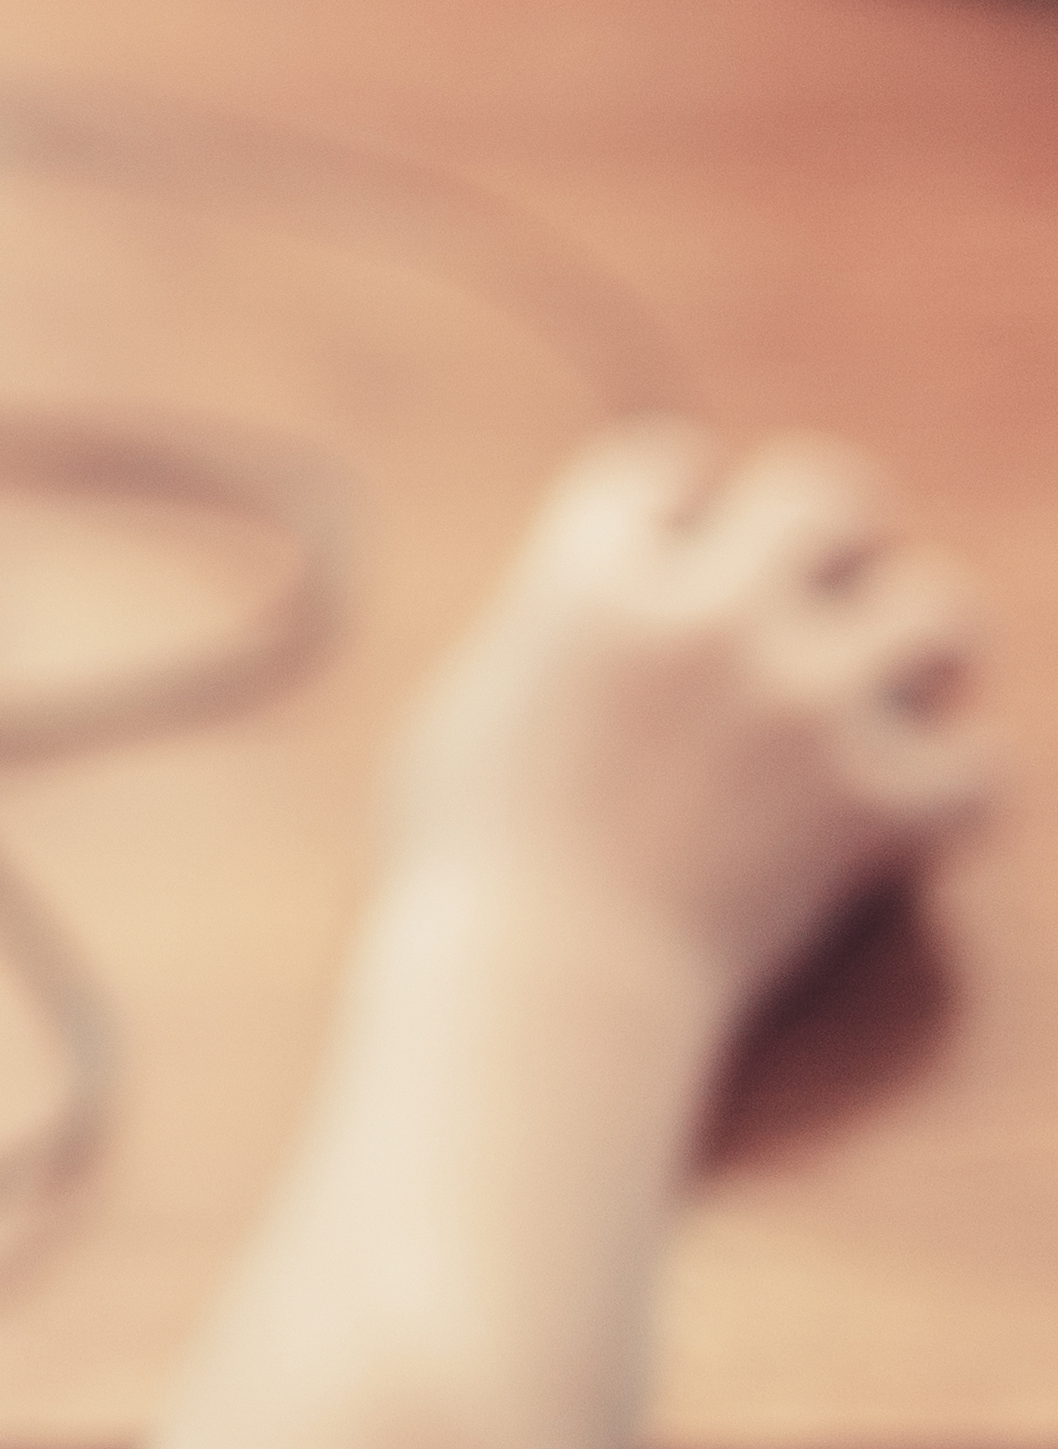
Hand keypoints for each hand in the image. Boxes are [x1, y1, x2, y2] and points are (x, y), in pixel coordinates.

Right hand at [382, 421, 992, 1016]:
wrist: (539, 989)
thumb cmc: (468, 860)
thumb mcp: (468, 701)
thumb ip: (550, 621)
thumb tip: (606, 585)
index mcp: (587, 578)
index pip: (667, 460)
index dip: (678, 506)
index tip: (679, 554)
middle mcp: (706, 615)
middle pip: (827, 491)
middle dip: (824, 539)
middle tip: (810, 598)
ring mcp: (803, 705)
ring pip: (937, 603)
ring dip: (912, 644)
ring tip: (878, 690)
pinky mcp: (874, 803)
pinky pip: (981, 760)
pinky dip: (947, 787)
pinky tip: (901, 806)